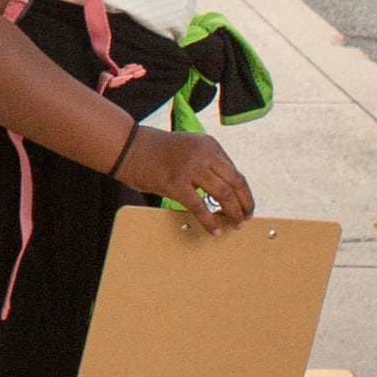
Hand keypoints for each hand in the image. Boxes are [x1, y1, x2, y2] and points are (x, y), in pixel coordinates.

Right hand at [120, 126, 253, 227]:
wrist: (130, 147)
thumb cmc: (158, 151)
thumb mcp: (190, 149)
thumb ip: (208, 165)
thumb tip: (226, 192)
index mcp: (210, 145)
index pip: (236, 172)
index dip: (244, 193)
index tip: (246, 206)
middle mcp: (204, 154)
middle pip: (235, 183)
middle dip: (244, 204)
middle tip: (245, 219)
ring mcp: (190, 168)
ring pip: (223, 194)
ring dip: (233, 213)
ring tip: (235, 225)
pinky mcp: (175, 182)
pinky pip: (199, 207)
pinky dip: (210, 221)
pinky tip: (214, 231)